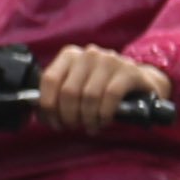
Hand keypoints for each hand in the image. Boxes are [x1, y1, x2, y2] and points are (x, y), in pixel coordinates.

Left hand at [40, 45, 173, 135]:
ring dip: (87, 118)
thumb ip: (58, 96)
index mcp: (70, 55)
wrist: (139, 84)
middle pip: (68, 91)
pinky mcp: (129, 71)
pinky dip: (103, 114)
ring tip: (89, 126)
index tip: (53, 122)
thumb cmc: (101, 89)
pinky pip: (110, 96)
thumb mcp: (77, 87)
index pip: (49, 79)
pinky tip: (103, 122)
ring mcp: (110, 60)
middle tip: (73, 126)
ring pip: (89, 96)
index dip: (48, 106)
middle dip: (68, 116)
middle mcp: (89, 53)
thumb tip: (41, 115)